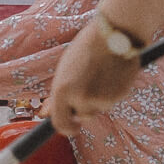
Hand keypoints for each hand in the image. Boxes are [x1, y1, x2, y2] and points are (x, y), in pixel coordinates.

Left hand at [44, 21, 139, 135]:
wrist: (113, 34)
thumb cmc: (87, 48)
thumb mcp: (66, 69)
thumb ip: (59, 93)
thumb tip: (45, 114)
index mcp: (61, 90)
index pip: (60, 123)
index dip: (66, 129)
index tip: (73, 127)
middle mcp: (79, 98)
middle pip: (83, 117)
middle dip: (85, 108)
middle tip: (90, 86)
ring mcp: (99, 99)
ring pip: (99, 108)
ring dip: (100, 99)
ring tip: (102, 74)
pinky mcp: (117, 96)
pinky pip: (113, 101)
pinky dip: (113, 91)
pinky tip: (113, 73)